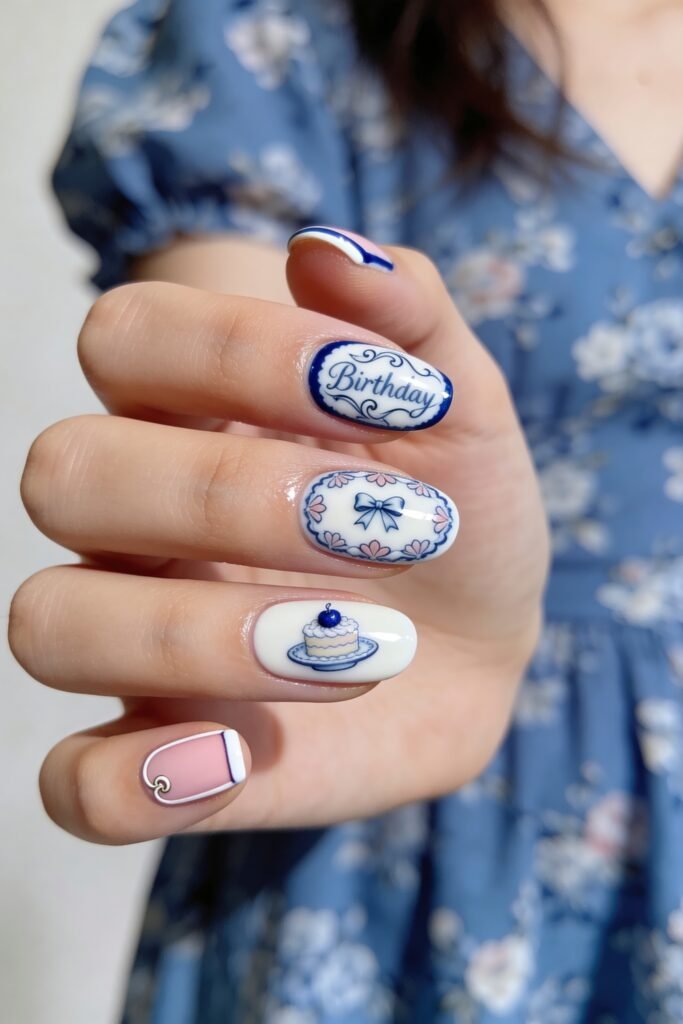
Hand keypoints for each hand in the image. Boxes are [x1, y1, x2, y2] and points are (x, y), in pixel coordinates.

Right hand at [9, 230, 548, 844]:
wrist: (484, 637)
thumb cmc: (454, 504)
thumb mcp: (461, 403)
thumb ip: (409, 317)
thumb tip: (327, 249)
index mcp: (185, 412)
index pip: (125, 337)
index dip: (241, 352)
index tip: (386, 393)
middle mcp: (135, 524)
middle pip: (64, 473)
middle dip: (227, 496)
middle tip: (380, 522)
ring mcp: (139, 645)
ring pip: (50, 623)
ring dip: (201, 635)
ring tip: (365, 643)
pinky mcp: (166, 757)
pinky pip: (74, 784)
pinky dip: (134, 779)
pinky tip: (240, 751)